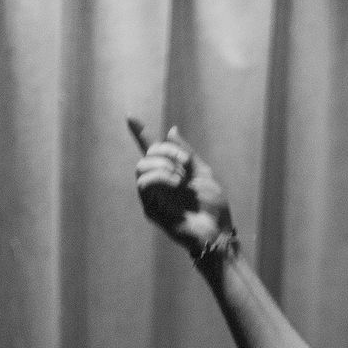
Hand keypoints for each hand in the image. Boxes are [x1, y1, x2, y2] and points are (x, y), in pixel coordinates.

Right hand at [129, 118, 232, 256]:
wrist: (217, 231)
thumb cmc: (214, 207)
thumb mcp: (203, 173)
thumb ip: (186, 153)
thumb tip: (171, 130)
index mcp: (172, 173)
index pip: (152, 150)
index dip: (141, 133)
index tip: (130, 116)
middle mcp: (159, 183)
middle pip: (148, 154)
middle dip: (166, 151)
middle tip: (186, 163)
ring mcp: (153, 195)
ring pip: (141, 166)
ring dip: (163, 165)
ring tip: (181, 178)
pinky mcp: (150, 208)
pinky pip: (144, 183)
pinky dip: (160, 177)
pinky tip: (176, 183)